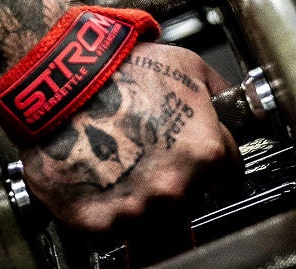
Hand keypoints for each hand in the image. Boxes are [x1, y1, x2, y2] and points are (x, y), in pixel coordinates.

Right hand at [17, 46, 237, 234]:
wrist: (60, 80)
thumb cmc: (119, 70)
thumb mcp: (189, 66)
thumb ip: (221, 96)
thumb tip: (235, 109)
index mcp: (204, 153)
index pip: (229, 179)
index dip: (211, 165)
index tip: (191, 157)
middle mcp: (175, 188)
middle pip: (188, 200)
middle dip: (173, 181)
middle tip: (147, 152)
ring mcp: (137, 210)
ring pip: (153, 219)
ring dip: (140, 198)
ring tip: (119, 162)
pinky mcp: (100, 224)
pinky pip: (112, 229)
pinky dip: (105, 209)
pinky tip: (98, 178)